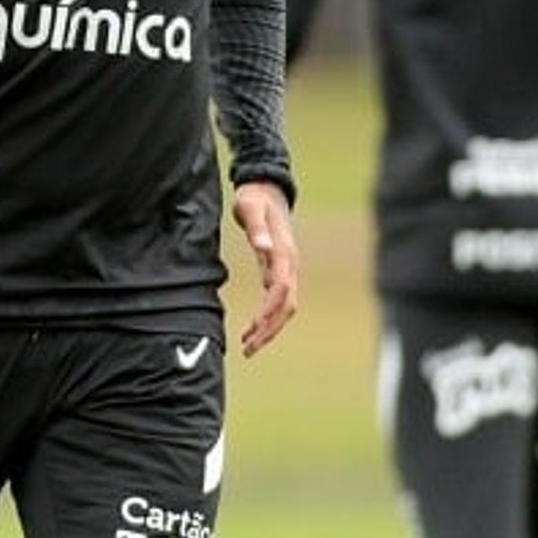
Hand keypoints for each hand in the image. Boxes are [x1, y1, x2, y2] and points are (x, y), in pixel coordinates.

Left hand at [232, 181, 298, 357]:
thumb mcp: (250, 208)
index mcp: (283, 253)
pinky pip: (279, 300)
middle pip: (286, 306)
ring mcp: (287, 268)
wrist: (266, 188)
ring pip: (285, 307)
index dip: (267, 312)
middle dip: (269, 330)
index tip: (252, 329)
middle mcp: (289, 264)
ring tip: (248, 345)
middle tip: (247, 349)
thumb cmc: (254, 198)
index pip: (280, 290)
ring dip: (269, 328)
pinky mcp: (280, 269)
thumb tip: (263, 248)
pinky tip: (253, 327)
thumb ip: (256, 227)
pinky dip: (268, 316)